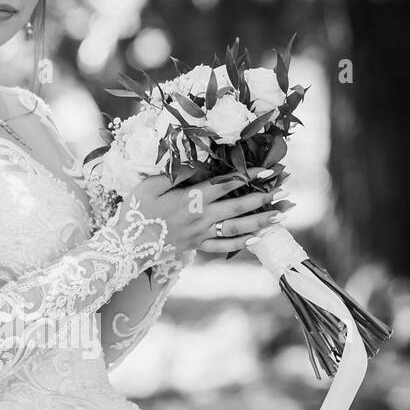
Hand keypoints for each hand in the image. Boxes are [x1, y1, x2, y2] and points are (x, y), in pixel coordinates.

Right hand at [124, 168, 293, 258]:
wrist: (125, 247)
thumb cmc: (134, 212)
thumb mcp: (150, 186)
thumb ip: (177, 174)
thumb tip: (199, 162)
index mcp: (191, 198)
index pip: (226, 184)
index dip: (249, 176)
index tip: (268, 170)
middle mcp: (201, 217)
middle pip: (238, 207)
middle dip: (263, 198)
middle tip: (284, 191)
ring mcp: (200, 234)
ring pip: (236, 228)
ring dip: (260, 221)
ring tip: (280, 215)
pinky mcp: (196, 247)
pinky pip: (223, 246)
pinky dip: (241, 243)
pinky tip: (257, 239)